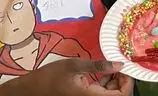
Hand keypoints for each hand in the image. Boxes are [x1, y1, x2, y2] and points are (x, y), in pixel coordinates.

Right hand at [5, 59, 131, 95]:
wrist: (29, 91)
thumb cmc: (48, 78)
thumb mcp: (73, 66)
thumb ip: (98, 66)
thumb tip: (119, 64)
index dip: (128, 82)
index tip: (125, 68)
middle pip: (116, 95)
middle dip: (121, 81)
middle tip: (118, 65)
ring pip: (108, 94)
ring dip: (113, 82)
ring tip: (110, 67)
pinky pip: (99, 93)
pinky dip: (104, 84)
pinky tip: (100, 72)